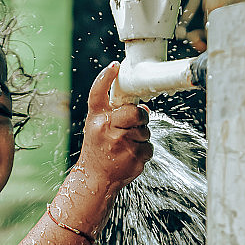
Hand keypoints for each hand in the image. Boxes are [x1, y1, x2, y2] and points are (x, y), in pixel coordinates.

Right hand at [77, 62, 152, 189]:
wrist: (95, 178)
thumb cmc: (97, 149)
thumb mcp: (98, 128)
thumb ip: (116, 115)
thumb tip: (145, 107)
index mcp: (96, 119)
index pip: (98, 93)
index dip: (106, 78)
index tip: (114, 66)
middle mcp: (106, 129)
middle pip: (136, 112)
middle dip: (141, 117)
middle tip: (135, 123)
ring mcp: (121, 144)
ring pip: (146, 131)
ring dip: (142, 136)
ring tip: (126, 144)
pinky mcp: (134, 157)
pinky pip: (149, 147)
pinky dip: (144, 151)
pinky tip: (130, 156)